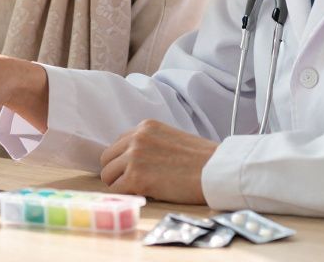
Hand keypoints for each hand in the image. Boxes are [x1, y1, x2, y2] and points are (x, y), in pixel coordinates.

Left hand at [98, 120, 217, 204]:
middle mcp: (136, 138)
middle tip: (133, 184)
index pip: (119, 143)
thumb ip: (151, 144)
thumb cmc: (202, 159)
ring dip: (121, 185)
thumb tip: (137, 160)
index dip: (123, 160)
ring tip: (140, 190)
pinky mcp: (136, 178)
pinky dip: (126, 196)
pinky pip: (116, 190)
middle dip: (117, 172)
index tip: (132, 170)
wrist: (216, 170)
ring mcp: (134, 157)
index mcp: (145, 127)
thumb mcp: (172, 139)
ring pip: (108, 175)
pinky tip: (142, 196)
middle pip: (108, 159)